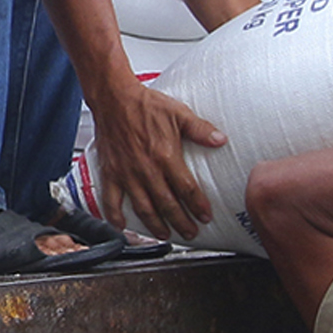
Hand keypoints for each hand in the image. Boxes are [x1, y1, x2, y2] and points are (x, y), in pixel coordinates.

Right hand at [93, 80, 224, 239]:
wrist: (114, 98)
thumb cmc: (145, 104)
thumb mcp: (179, 113)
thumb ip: (200, 130)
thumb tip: (221, 140)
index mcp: (165, 156)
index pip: (186, 189)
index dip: (198, 206)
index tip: (205, 216)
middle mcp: (146, 170)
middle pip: (167, 204)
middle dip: (181, 222)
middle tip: (190, 233)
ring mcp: (127, 174)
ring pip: (143, 208)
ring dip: (155, 225)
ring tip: (165, 234)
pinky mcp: (111, 173)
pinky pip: (111, 200)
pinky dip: (115, 216)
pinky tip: (122, 227)